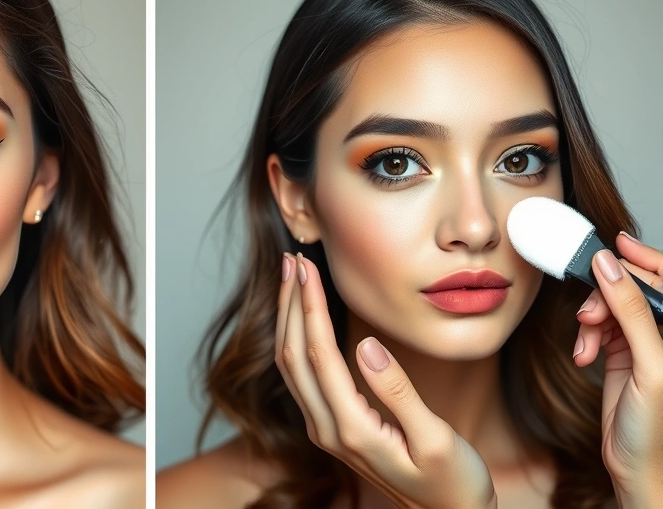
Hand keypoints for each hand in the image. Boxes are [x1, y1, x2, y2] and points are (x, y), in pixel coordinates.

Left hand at [275, 253, 495, 508]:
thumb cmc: (453, 482)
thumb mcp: (436, 440)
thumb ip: (398, 393)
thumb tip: (367, 345)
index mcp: (352, 429)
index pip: (319, 354)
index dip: (310, 306)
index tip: (307, 267)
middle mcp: (328, 430)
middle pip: (293, 355)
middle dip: (290, 303)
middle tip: (293, 259)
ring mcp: (325, 430)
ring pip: (292, 365)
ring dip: (289, 318)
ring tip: (293, 278)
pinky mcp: (332, 428)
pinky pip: (303, 376)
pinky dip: (298, 338)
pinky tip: (304, 316)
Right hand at [572, 233, 662, 504]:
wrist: (636, 466)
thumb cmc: (656, 428)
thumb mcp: (649, 364)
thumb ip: (631, 312)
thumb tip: (610, 268)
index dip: (643, 259)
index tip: (614, 244)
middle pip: (633, 289)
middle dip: (606, 297)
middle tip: (588, 315)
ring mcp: (644, 340)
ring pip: (611, 306)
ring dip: (591, 321)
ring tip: (585, 344)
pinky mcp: (622, 352)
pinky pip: (598, 327)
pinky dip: (585, 338)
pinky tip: (583, 355)